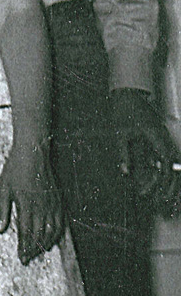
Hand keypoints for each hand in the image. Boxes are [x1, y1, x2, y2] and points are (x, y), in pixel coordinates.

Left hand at [0, 139, 62, 264]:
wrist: (33, 153)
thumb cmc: (14, 170)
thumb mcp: (2, 189)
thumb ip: (1, 210)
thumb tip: (0, 229)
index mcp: (27, 205)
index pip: (26, 233)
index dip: (24, 247)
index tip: (21, 258)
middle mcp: (42, 207)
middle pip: (40, 235)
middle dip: (33, 249)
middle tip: (28, 259)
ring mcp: (52, 204)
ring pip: (52, 231)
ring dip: (45, 244)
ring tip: (38, 252)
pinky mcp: (58, 200)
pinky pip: (60, 222)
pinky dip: (57, 233)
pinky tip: (52, 239)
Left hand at [111, 88, 180, 204]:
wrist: (130, 94)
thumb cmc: (124, 112)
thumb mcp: (120, 134)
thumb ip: (123, 154)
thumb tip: (125, 173)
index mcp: (158, 138)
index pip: (166, 163)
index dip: (164, 180)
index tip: (158, 193)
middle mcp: (165, 139)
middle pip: (175, 166)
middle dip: (172, 185)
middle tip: (165, 201)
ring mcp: (164, 138)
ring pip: (174, 162)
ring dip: (171, 179)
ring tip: (166, 196)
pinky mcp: (160, 138)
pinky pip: (168, 157)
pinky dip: (166, 170)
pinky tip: (159, 179)